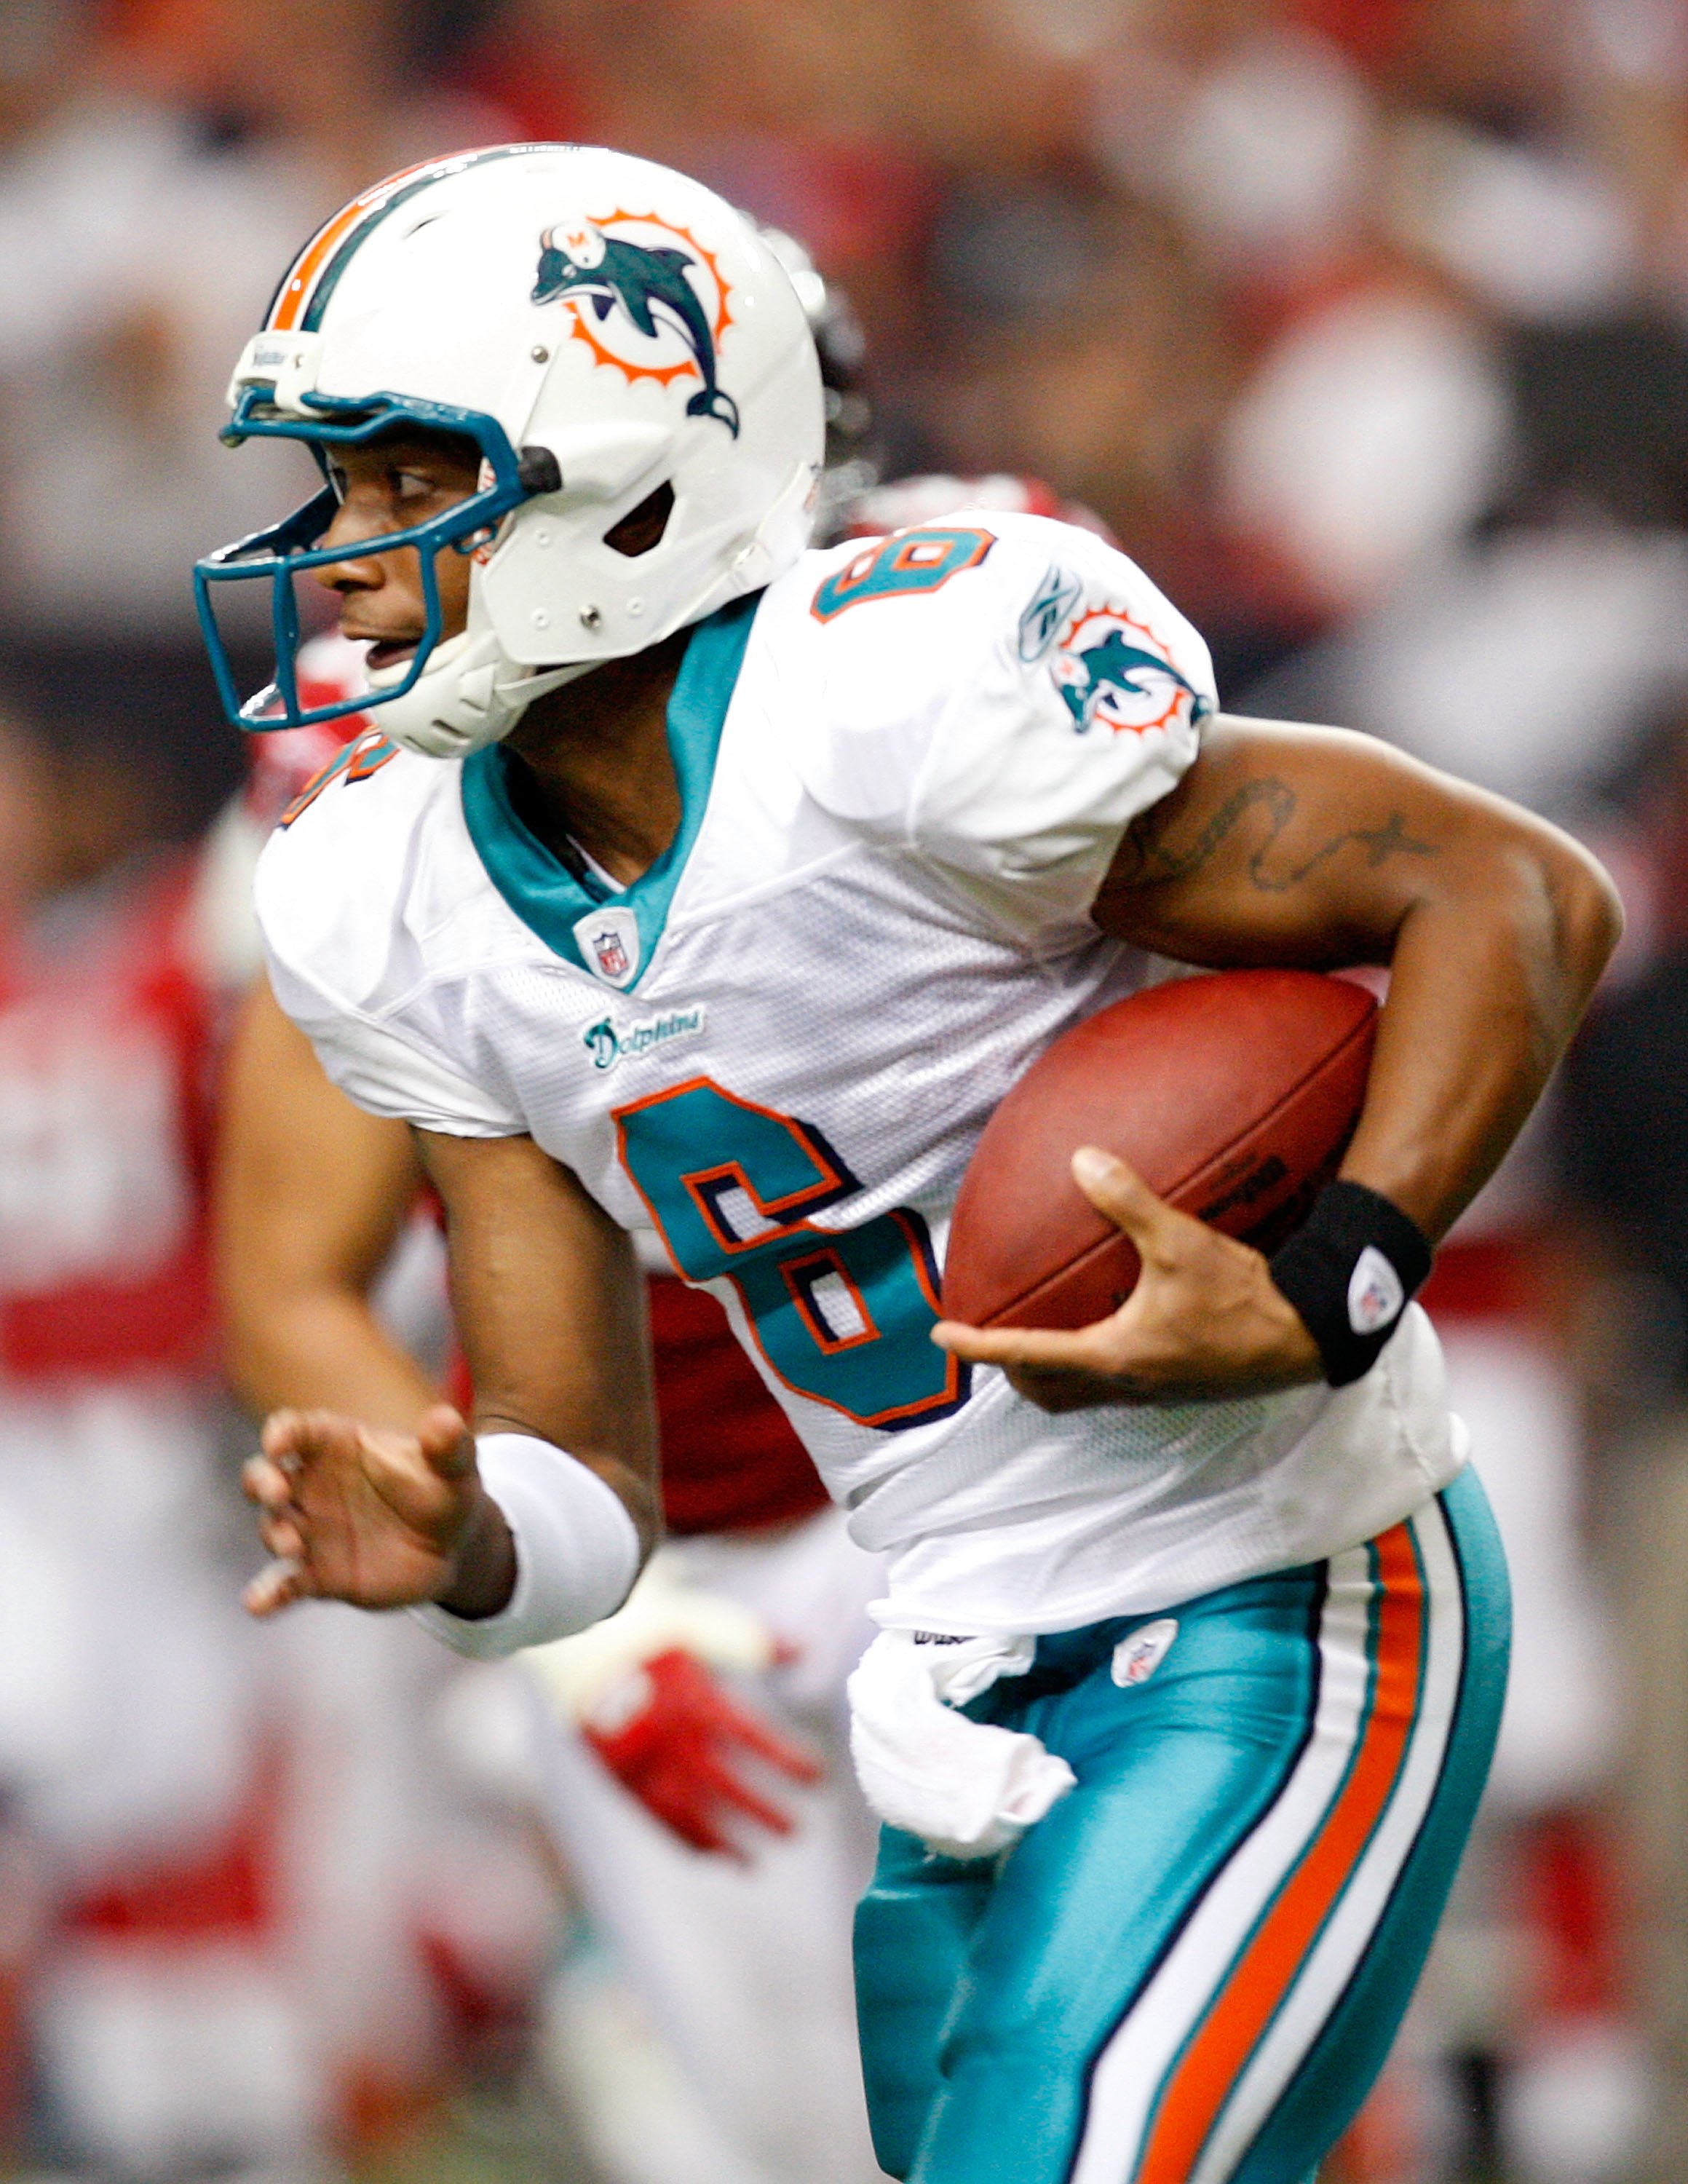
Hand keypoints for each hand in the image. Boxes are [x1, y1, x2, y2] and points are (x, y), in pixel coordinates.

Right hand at [242, 1402, 513, 1618]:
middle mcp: (314, 1485)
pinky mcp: (317, 1574)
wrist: (453, 1547)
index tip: (278, 1442)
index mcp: (339, 1446)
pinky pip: (284, 1583)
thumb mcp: (455, 1466)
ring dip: (275, 1535)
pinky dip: (269, 1593)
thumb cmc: (445, 1490)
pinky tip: (260, 1604)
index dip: (282, 1432)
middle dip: (262, 1481)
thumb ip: (448, 1444)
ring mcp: (312, 1531)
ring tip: (294, 1546)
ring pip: (273, 1527)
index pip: (298, 1429)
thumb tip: (444, 1420)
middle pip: (265, 1475)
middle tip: (277, 1493)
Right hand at [582, 1647, 824, 1857]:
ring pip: (690, 1814)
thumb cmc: (645, 1632)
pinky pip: (657, 1819)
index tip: (817, 1777)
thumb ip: (752, 1643)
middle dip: (762, 1812)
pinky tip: (711, 1854)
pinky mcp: (618, 1778)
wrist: (574, 1646)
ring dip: (725, 1841)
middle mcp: (670, 1737)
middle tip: (797, 1831)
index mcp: (693, 1697)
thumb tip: (806, 1648)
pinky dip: (685, 1839)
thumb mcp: (698, 1627)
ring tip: (756, 1863)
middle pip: (725, 1786)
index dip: (787, 1760)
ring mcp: (642, 1762)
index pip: (752, 1739)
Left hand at [933, 1145, 1321, 1409]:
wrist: (1307, 1334)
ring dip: (1051, 1375)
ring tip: (1037, 1340)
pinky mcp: (1179, 1387)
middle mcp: (1126, 1382)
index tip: (943, 1336)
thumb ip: (1128, 1201)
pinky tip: (1110, 1327)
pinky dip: (1093, 1366)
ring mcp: (1154, 1391)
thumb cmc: (1243, 1296)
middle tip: (989, 1341)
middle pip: (1047, 1391)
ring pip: (1082, 1395)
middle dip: (1012, 1372)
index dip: (978, 1346)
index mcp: (1113, 1355)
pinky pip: (1117, 1385)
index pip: (1024, 1353)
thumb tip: (1083, 1159)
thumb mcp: (1181, 1241)